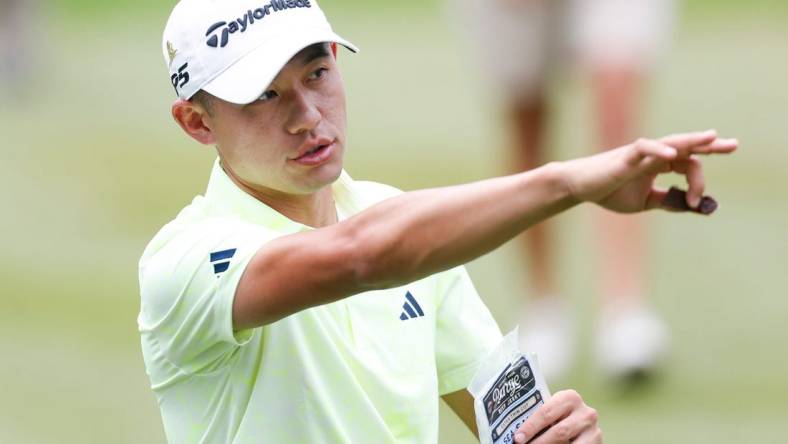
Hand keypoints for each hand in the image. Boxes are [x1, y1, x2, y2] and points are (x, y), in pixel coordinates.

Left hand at [514, 390, 600, 443]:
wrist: (582, 423)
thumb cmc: (560, 416)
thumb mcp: (553, 412)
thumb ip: (540, 417)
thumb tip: (516, 431)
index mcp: (570, 397)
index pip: (546, 413)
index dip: (530, 427)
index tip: (518, 438)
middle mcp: (585, 412)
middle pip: (558, 431)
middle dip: (538, 442)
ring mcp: (594, 429)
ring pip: (567, 443)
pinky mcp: (597, 442)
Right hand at [561, 130, 737, 212]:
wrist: (580, 187)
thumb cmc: (609, 191)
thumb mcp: (645, 201)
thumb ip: (668, 201)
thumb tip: (695, 207)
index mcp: (660, 164)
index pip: (689, 164)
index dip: (697, 184)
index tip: (696, 203)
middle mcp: (655, 154)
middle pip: (687, 147)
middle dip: (711, 146)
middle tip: (733, 146)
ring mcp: (641, 153)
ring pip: (671, 143)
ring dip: (692, 141)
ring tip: (712, 137)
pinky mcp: (626, 155)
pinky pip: (644, 148)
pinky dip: (658, 150)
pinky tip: (671, 154)